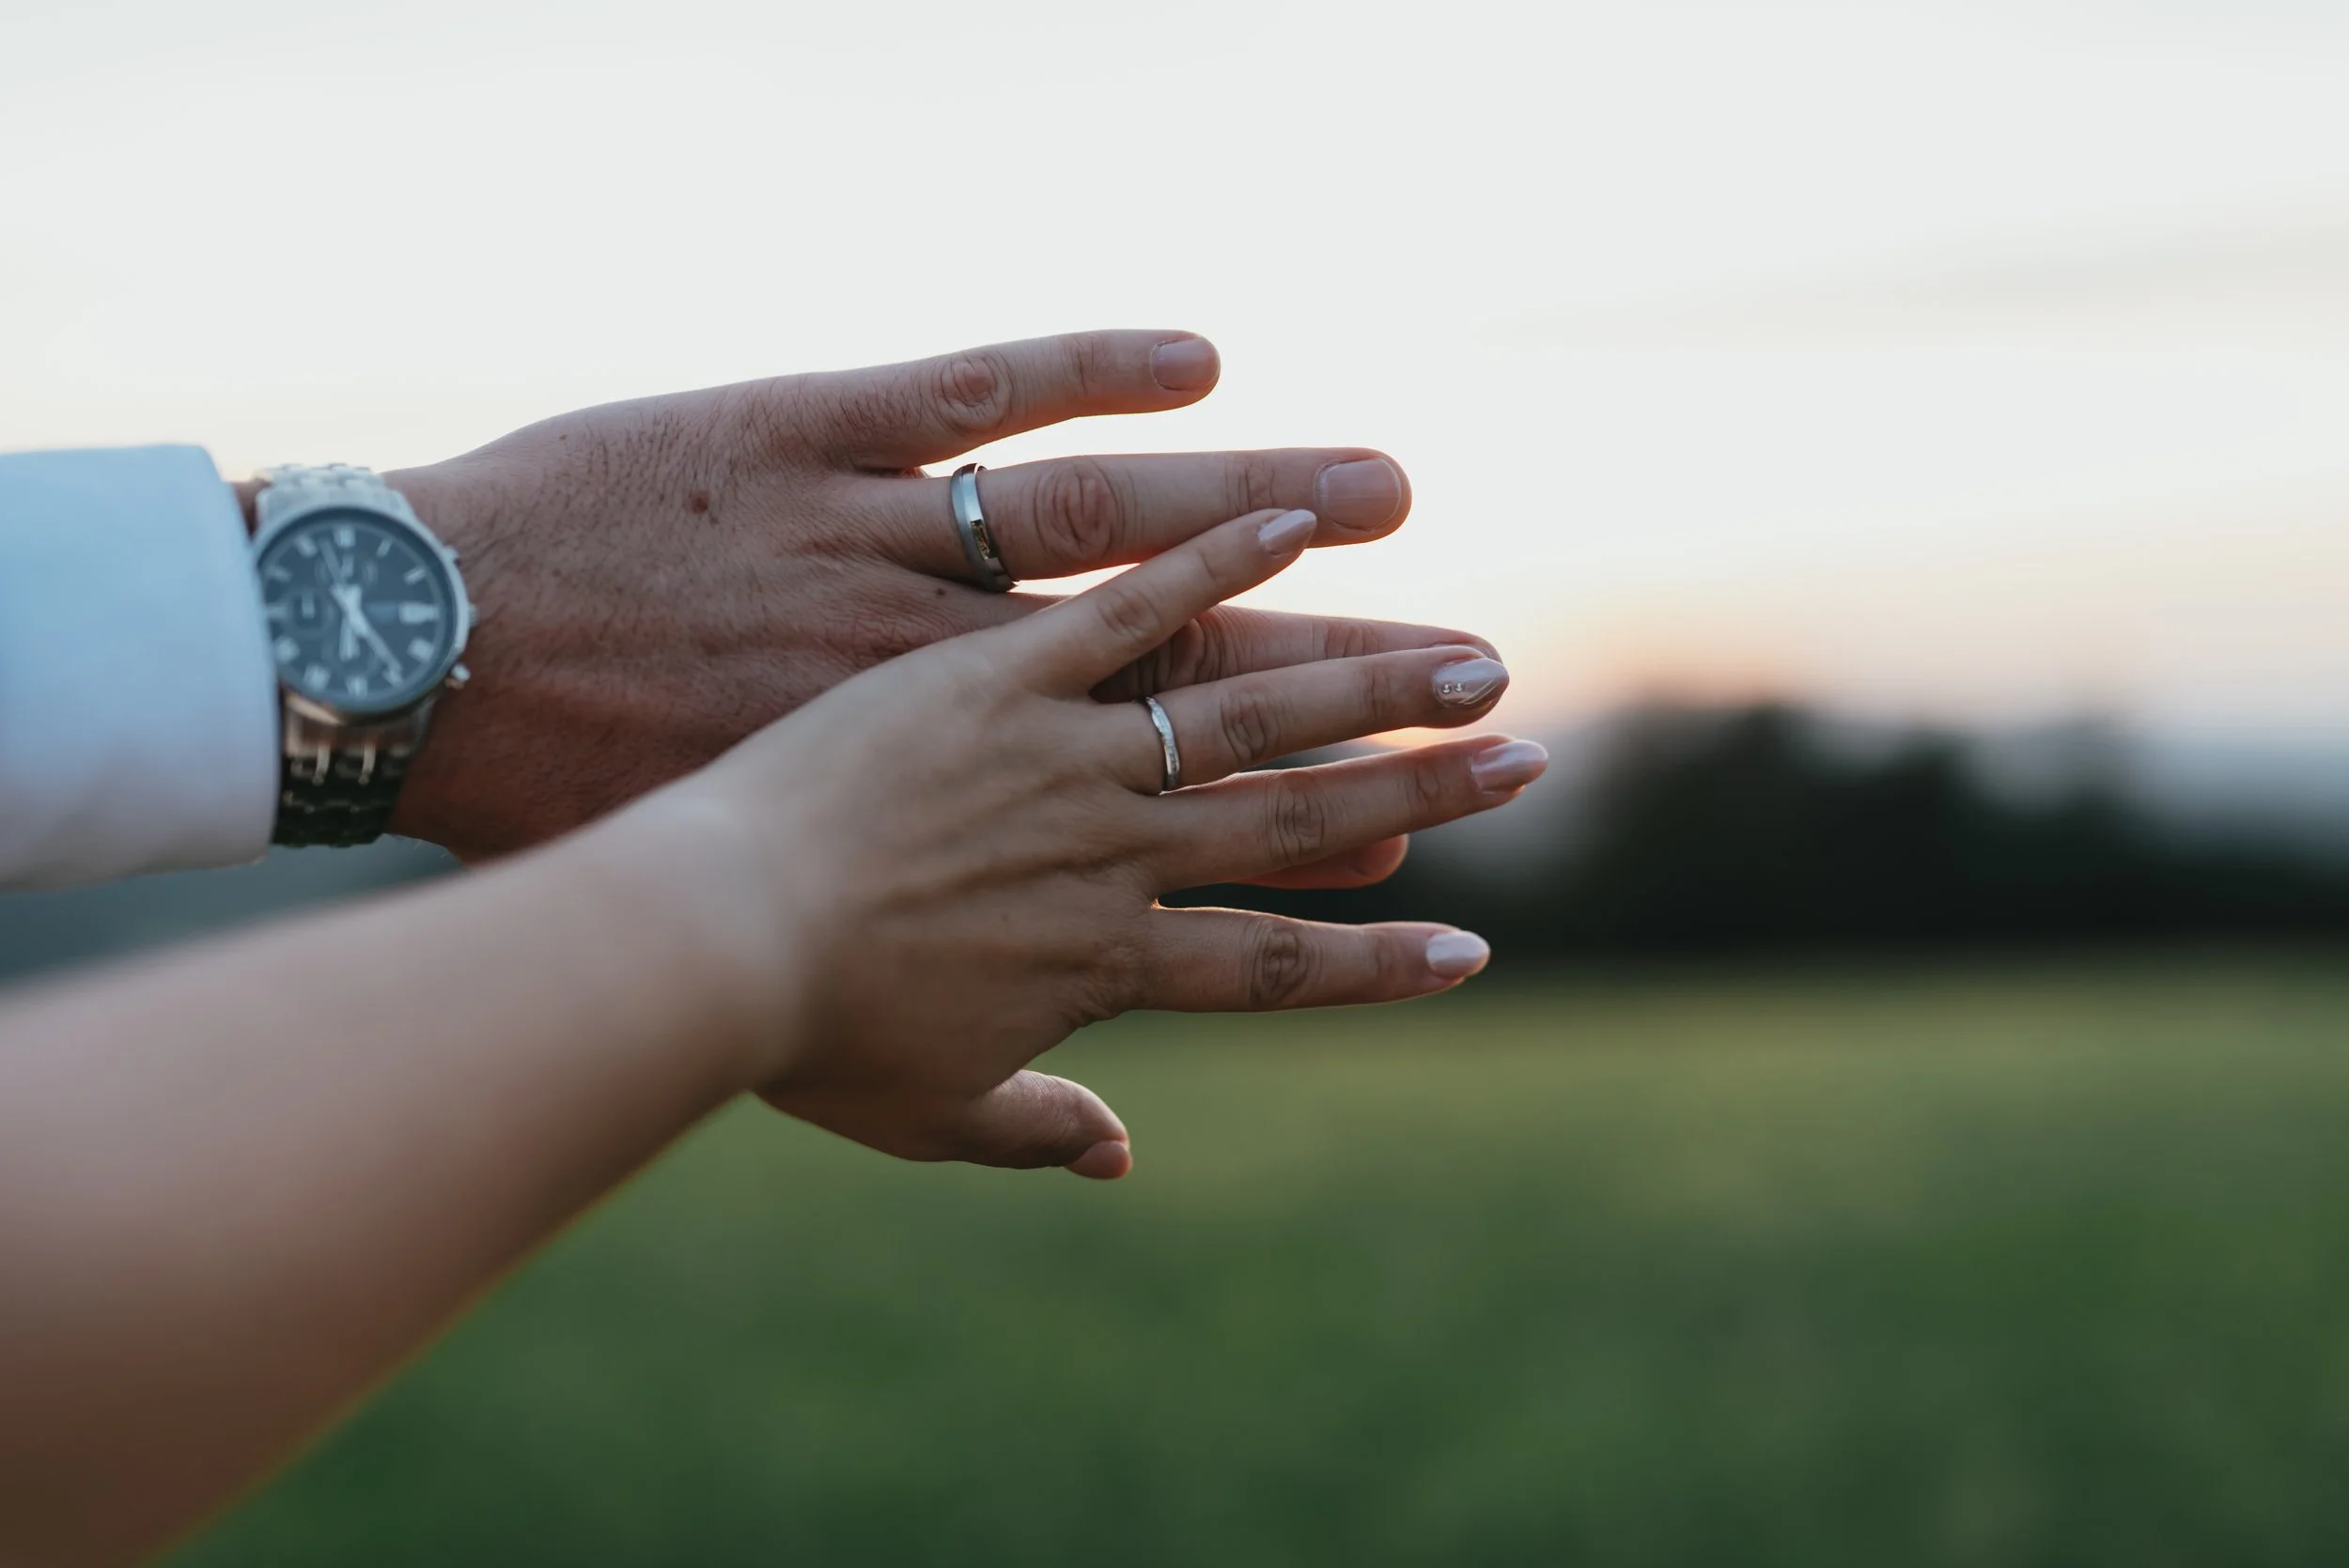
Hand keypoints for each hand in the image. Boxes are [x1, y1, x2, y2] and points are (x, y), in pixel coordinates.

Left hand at [636, 506, 1545, 1179]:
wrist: (703, 936)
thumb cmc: (800, 1040)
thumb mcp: (923, 1113)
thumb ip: (1036, 1126)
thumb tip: (1118, 1159)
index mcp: (1102, 964)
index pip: (1275, 964)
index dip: (1380, 961)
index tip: (1473, 951)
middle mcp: (1111, 855)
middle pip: (1297, 819)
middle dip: (1424, 792)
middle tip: (1528, 761)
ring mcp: (1061, 754)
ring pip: (1243, 712)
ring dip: (1367, 682)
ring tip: (1473, 657)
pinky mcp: (994, 667)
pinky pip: (1123, 604)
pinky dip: (1215, 559)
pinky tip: (1298, 518)